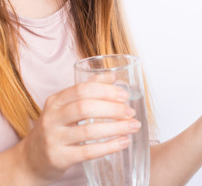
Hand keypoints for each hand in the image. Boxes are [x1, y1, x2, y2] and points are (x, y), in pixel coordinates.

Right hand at [19, 81, 141, 182]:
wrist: (32, 158)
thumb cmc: (57, 128)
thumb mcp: (66, 106)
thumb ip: (89, 89)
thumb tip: (113, 76)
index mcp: (56, 101)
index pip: (82, 89)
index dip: (106, 91)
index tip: (125, 95)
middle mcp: (52, 118)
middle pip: (85, 108)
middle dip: (113, 109)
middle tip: (131, 112)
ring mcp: (54, 138)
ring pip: (89, 131)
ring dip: (116, 128)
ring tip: (133, 126)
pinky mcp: (59, 158)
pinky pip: (88, 152)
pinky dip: (109, 147)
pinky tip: (124, 142)